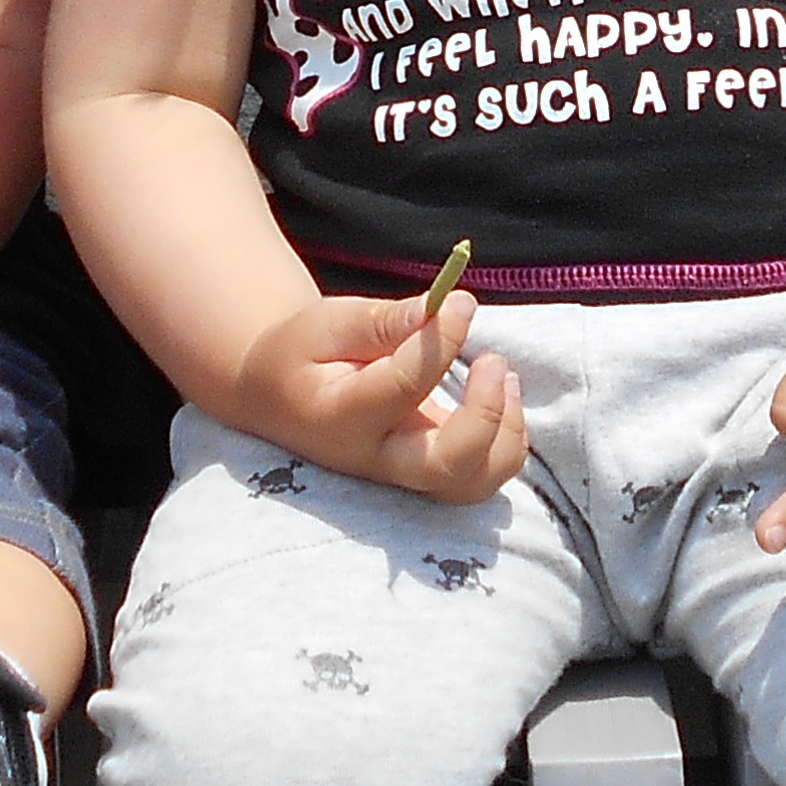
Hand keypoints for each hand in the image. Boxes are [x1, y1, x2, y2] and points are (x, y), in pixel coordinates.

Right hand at [219, 289, 530, 503]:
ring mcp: (406, 473)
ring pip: (474, 483)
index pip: (403, 388)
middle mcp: (377, 458)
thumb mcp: (327, 323)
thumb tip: (442, 308)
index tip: (462, 302)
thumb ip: (383, 321)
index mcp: (341, 418)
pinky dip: (507, 438)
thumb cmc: (303, 353)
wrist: (279, 397)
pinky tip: (499, 391)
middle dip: (486, 416)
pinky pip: (482, 473)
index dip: (442, 342)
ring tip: (501, 373)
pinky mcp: (429, 470)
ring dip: (507, 433)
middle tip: (494, 361)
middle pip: (447, 467)